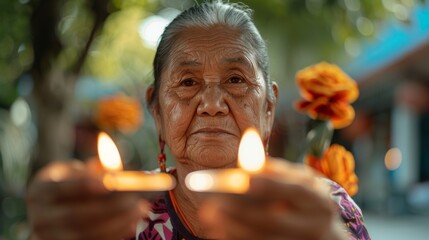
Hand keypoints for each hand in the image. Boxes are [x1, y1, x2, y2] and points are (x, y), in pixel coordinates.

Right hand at [27, 161, 148, 239]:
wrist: (53, 210)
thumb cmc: (71, 184)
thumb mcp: (76, 172)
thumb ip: (93, 169)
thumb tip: (114, 172)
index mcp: (40, 190)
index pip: (62, 188)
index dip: (85, 185)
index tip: (110, 182)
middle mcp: (40, 216)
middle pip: (76, 215)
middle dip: (110, 208)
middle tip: (136, 200)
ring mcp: (49, 236)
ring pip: (85, 232)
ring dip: (117, 223)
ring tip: (140, 210)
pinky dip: (113, 235)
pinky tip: (131, 224)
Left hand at [199, 158, 346, 239]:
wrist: (324, 235)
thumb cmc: (301, 201)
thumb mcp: (296, 184)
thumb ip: (273, 173)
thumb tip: (246, 164)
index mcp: (318, 199)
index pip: (296, 189)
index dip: (272, 184)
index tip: (247, 180)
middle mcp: (315, 223)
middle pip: (275, 220)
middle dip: (240, 212)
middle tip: (211, 206)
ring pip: (265, 238)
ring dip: (233, 228)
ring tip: (209, 217)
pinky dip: (238, 239)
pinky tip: (219, 232)